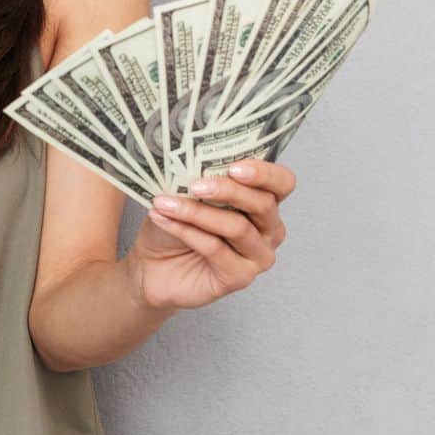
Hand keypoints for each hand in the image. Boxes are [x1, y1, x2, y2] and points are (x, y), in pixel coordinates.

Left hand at [127, 161, 294, 310]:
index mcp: (263, 201)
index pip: (283, 182)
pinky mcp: (239, 277)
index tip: (234, 166)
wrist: (151, 263)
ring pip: (237, 227)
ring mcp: (258, 256)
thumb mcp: (185, 192)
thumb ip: (200, 175)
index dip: (265, 173)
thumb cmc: (175, 222)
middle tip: (194, 185)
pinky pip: (216, 249)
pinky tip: (163, 219)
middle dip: (227, 190)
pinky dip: (185, 231)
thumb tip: (192, 157)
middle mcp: (269, 229)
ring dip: (196, 212)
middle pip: (263, 204)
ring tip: (164, 202)